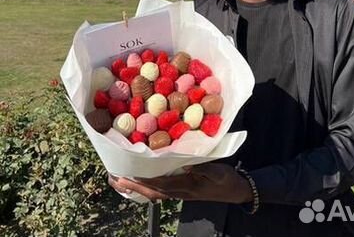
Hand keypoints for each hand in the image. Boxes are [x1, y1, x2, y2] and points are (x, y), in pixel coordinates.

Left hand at [108, 163, 252, 203]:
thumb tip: (187, 164)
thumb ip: (204, 168)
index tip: (127, 174)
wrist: (235, 190)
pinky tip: (138, 184)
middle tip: (113, 179)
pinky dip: (146, 187)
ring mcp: (180, 193)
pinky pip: (159, 190)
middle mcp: (179, 192)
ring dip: (135, 188)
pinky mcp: (182, 190)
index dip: (144, 179)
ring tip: (118, 181)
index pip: (160, 184)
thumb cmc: (227, 180)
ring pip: (153, 192)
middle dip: (131, 186)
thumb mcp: (219, 172)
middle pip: (151, 190)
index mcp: (187, 186)